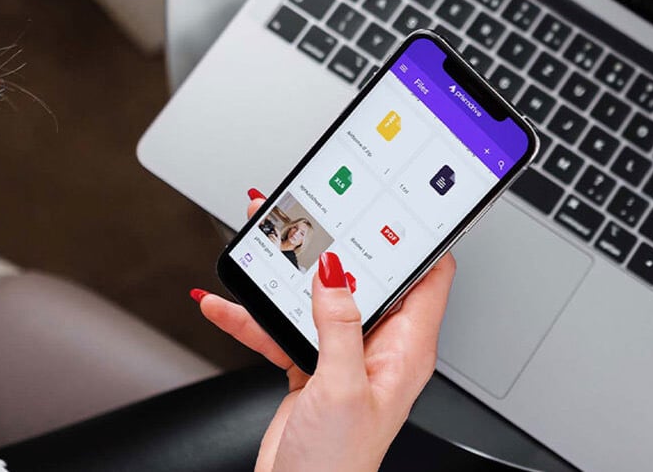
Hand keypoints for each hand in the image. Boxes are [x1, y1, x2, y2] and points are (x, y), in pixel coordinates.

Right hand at [194, 191, 456, 471]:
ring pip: (317, 301)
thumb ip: (338, 324)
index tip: (390, 207)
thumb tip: (335, 271)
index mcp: (406, 350)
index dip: (414, 239)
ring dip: (284, 279)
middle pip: (363, 279)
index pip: (427, 276)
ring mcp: (345, 357)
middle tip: (307, 215)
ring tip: (258, 246)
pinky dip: (255, 316)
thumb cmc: (338, 463)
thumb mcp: (341, 386)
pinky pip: (285, 329)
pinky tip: (225, 304)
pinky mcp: (313, 369)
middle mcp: (380, 348)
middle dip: (333, 246)